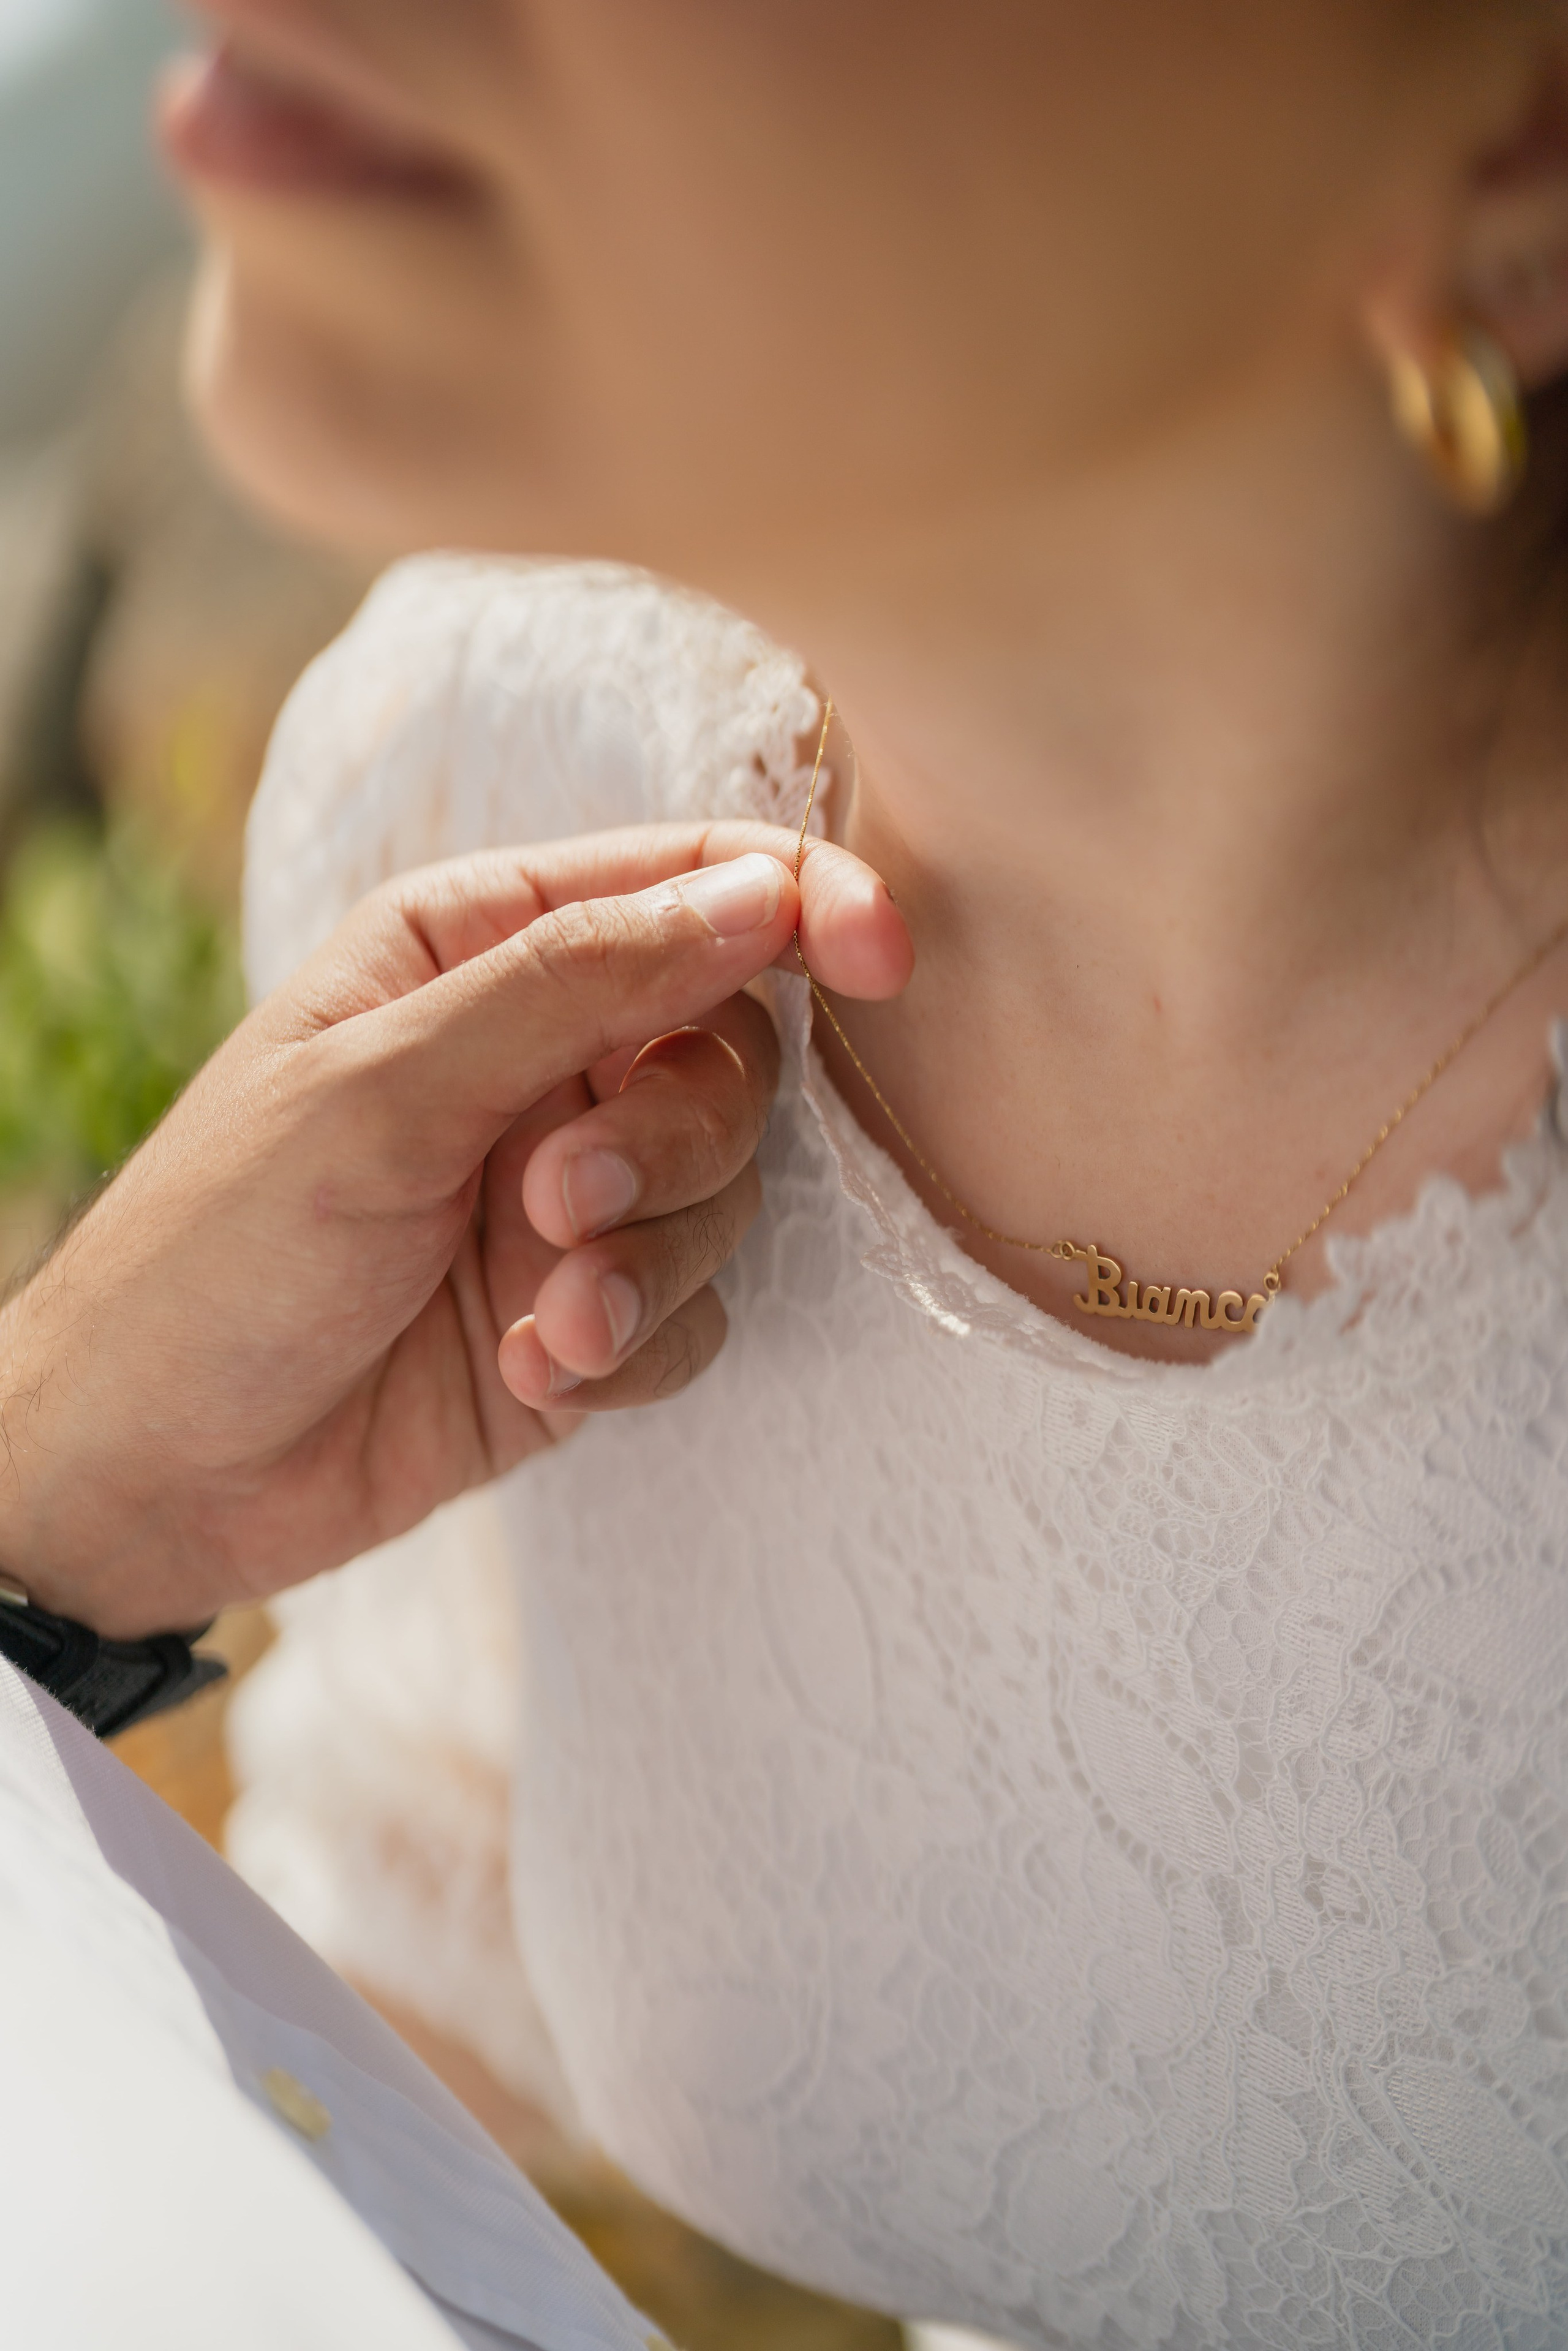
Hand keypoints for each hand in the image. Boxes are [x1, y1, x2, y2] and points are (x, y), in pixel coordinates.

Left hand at [0, 825, 910, 1635]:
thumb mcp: (384, 1090)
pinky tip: (541, 1374)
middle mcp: (536, 1061)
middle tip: (562, 1199)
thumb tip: (754, 891)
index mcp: (471, 952)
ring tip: (547, 1313)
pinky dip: (637, 1345)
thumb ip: (577, 982)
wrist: (156, 1478)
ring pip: (727, 1190)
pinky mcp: (588, 1314)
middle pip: (727, 1051)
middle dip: (674, 1137)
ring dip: (648, 1257)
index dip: (798, 907)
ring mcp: (566, 1194)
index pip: (680, 887)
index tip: (882, 959)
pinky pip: (697, 1311)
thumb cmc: (217, 1253)